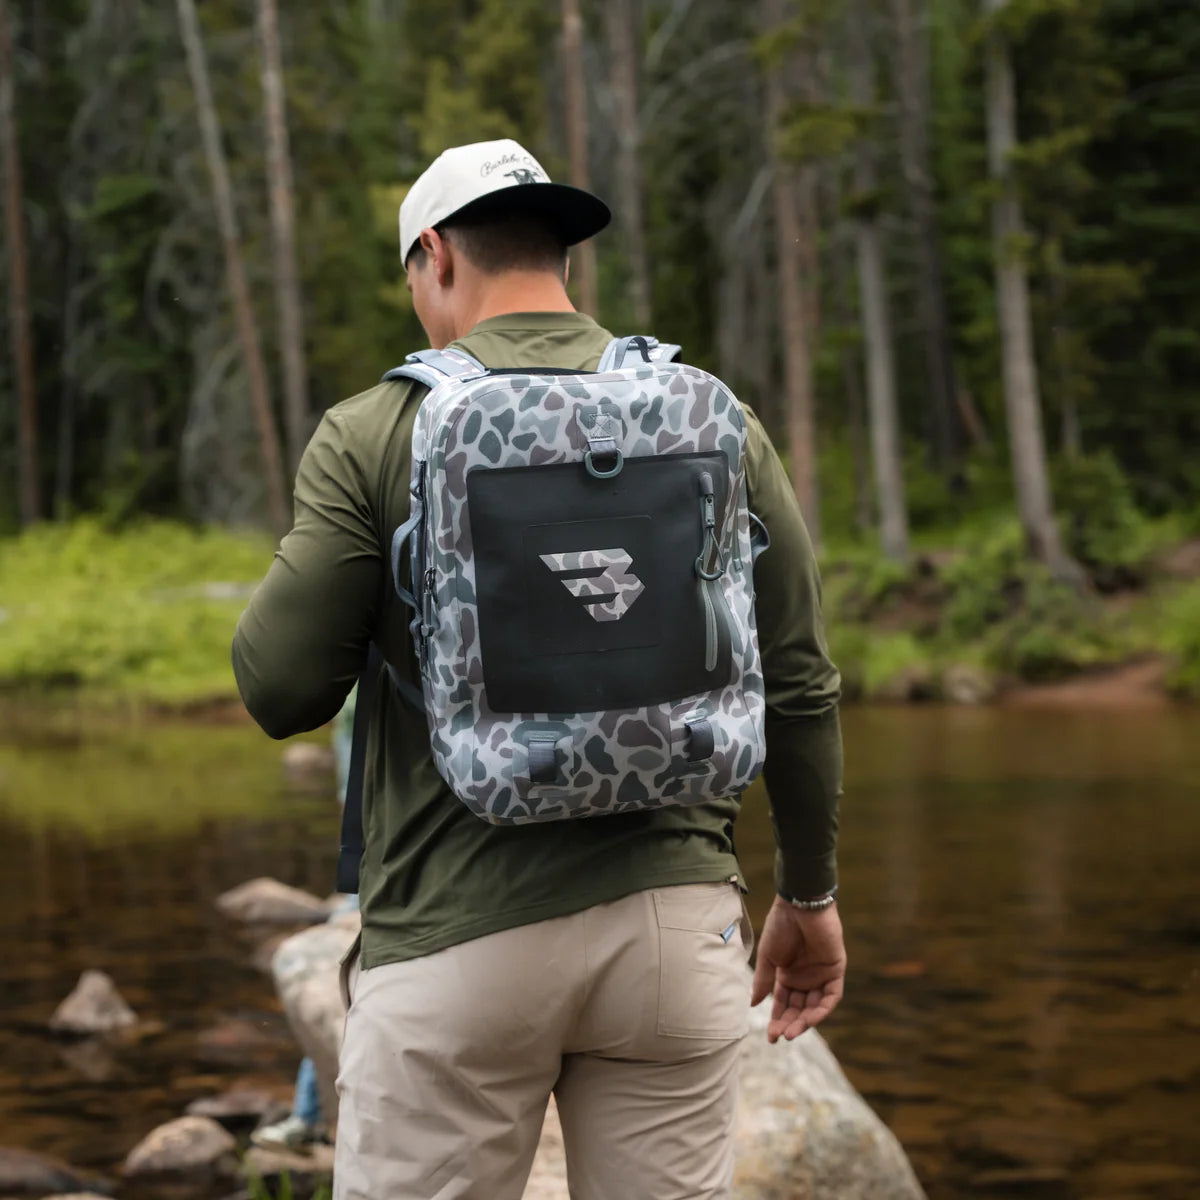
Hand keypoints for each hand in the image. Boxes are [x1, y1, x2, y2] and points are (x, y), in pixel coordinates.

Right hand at [751, 896, 845, 1042]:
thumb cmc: (780, 926)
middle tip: (780, 1036)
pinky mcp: (835, 970)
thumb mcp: (768, 957)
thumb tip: (753, 1004)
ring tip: (791, 1032)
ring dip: (805, 1021)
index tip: (770, 1037)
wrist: (799, 905)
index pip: (783, 1003)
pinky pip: (831, 996)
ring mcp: (821, 975)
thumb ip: (763, 981)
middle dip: (789, 1023)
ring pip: (814, 1006)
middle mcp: (805, 977)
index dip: (777, 1019)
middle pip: (798, 1008)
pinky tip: (809, 1019)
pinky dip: (822, 1009)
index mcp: (787, 974)